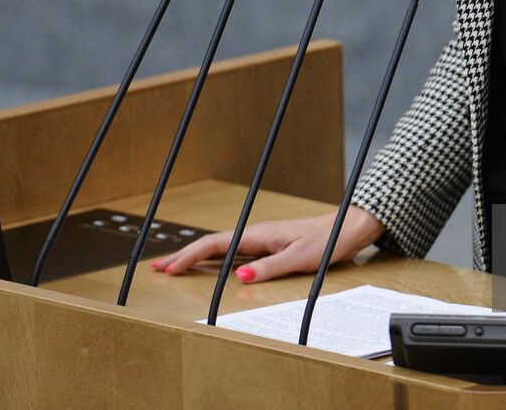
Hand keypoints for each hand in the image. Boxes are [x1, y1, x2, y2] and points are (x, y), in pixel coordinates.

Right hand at [149, 206, 385, 282]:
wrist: (347, 228)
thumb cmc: (327, 242)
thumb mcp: (300, 258)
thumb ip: (270, 268)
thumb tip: (239, 277)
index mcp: (259, 235)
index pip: (216, 244)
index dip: (190, 256)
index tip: (169, 268)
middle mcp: (256, 235)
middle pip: (212, 245)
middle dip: (184, 256)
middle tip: (157, 268)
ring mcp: (262, 240)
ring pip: (221, 248)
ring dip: (197, 257)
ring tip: (174, 267)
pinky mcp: (269, 246)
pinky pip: (234, 253)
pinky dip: (215, 259)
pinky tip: (209, 266)